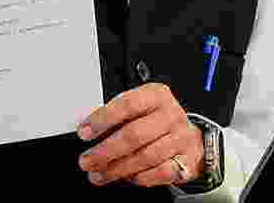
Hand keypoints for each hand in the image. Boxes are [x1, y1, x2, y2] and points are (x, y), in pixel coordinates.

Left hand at [77, 84, 204, 187]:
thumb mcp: (139, 108)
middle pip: (134, 135)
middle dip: (105, 151)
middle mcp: (170, 115)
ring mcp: (181, 138)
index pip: (127, 104)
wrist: (189, 136)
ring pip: (145, 157)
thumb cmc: (157, 120)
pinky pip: (160, 173)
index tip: (84, 133)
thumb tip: (88, 131)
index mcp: (156, 95)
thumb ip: (117, 116)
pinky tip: (125, 177)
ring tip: (99, 174)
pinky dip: (139, 177)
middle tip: (87, 161)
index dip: (102, 119)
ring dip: (117, 169)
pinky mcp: (188, 161)